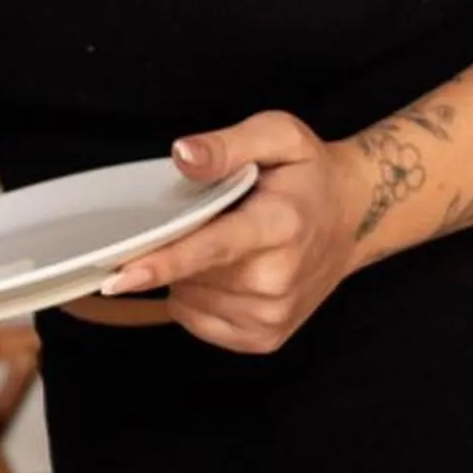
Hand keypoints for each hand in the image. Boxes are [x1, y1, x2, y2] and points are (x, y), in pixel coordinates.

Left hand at [95, 112, 369, 353]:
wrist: (353, 216)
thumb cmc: (306, 174)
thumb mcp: (276, 135)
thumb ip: (226, 145)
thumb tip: (182, 155)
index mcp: (279, 226)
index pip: (212, 248)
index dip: (164, 261)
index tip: (120, 275)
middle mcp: (278, 279)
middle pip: (190, 274)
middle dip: (178, 247)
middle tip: (214, 219)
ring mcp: (273, 314)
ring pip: (187, 299)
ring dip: (188, 273)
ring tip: (227, 244)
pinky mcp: (265, 337)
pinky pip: (197, 321)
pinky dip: (196, 297)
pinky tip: (224, 273)